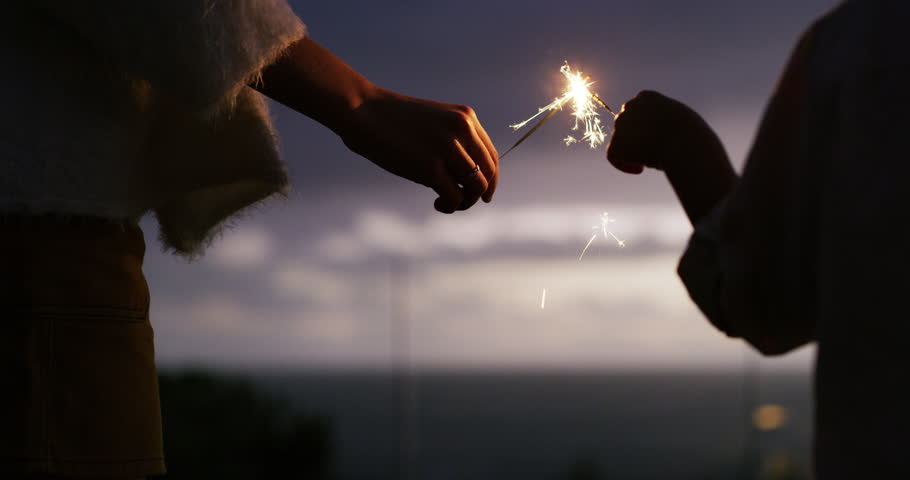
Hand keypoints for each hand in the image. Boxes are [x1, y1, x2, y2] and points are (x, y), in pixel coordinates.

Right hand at [339, 88, 498, 213]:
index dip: (491, 178)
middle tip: (464, 202)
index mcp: (466, 117)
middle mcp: (462, 130)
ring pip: (476, 186)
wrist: (363, 111)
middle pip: (488, 172)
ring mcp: (447, 148)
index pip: (491, 155)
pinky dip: (450, 206)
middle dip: (480, 193)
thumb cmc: (392, 119)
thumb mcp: (434, 122)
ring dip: (466, 202)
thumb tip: (465, 176)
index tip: (482, 193)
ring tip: (447, 203)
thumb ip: (453, 140)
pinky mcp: (430, 168)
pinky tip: (437, 203)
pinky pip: (455, 197)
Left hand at [607, 91, 719, 173]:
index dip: (644, 125)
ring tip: (651, 159)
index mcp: (646, 97)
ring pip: (620, 141)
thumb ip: (663, 122)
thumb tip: (653, 134)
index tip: (656, 137)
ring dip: (632, 151)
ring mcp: (621, 125)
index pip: (638, 110)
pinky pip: (613, 156)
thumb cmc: (691, 134)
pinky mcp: (616, 144)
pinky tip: (639, 169)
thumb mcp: (681, 120)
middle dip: (636, 138)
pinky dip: (623, 165)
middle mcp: (629, 107)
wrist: (686, 143)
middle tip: (651, 151)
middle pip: (626, 124)